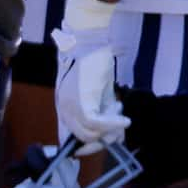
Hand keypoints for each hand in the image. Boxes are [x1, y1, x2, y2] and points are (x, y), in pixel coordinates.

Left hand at [52, 0, 127, 147]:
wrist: (91, 42)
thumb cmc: (96, 64)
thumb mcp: (101, 95)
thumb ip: (104, 114)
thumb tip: (115, 134)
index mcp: (65, 108)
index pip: (70, 137)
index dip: (89, 145)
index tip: (108, 142)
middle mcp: (63, 110)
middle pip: (82, 138)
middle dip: (104, 137)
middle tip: (119, 124)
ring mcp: (69, 107)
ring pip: (89, 134)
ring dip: (109, 129)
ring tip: (120, 113)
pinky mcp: (79, 102)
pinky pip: (94, 124)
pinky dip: (111, 124)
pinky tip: (124, 120)